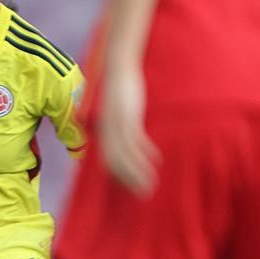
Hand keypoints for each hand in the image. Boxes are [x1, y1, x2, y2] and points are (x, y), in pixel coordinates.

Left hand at [95, 62, 159, 195]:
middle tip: (142, 194)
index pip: (108, 160)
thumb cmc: (120, 87)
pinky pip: (135, 139)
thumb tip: (129, 138)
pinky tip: (156, 160)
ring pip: (125, 155)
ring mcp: (116, 123)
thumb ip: (120, 124)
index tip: (131, 188)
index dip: (119, 176)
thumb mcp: (117, 109)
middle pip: (114, 162)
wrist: (118, 64)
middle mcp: (106, 129)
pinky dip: (145, 152)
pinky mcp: (127, 114)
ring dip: (138, 172)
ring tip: (151, 184)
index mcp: (103, 130)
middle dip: (128, 180)